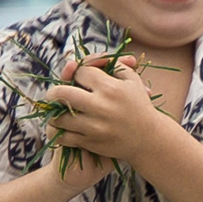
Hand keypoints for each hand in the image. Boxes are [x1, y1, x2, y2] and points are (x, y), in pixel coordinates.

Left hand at [44, 53, 172, 169]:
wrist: (149, 139)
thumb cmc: (139, 105)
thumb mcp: (131, 79)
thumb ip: (112, 63)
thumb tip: (87, 58)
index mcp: (110, 88)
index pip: (80, 72)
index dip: (76, 72)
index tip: (78, 78)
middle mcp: (100, 106)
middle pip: (62, 93)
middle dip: (54, 92)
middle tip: (53, 94)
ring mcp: (94, 126)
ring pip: (59, 117)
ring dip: (53, 112)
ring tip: (56, 110)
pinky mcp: (90, 142)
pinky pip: (63, 136)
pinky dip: (57, 131)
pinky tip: (60, 127)